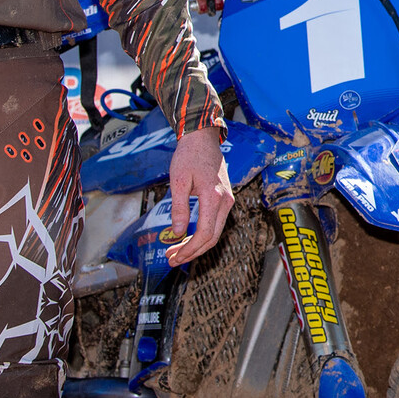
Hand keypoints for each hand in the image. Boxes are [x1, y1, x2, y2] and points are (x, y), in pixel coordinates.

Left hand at [162, 125, 232, 262]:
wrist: (202, 138)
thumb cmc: (188, 156)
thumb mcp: (178, 181)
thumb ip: (179, 208)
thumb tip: (177, 233)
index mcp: (213, 197)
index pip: (204, 234)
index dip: (189, 250)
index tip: (173, 257)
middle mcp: (225, 201)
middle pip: (212, 238)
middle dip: (192, 252)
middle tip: (171, 259)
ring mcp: (227, 200)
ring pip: (215, 232)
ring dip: (196, 245)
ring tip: (175, 251)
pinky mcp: (225, 198)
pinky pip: (216, 223)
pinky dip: (202, 235)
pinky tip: (188, 238)